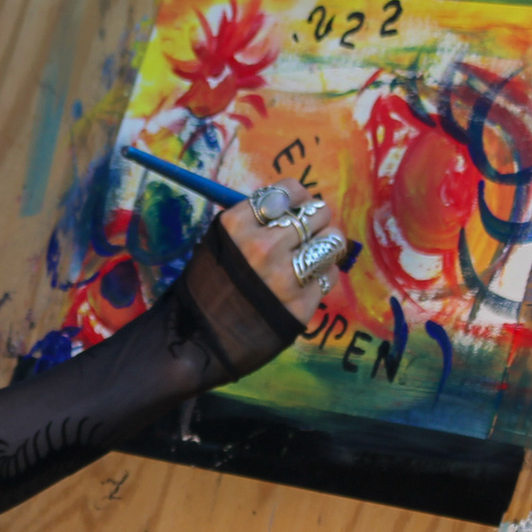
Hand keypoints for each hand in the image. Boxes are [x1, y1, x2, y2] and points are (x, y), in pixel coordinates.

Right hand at [217, 183, 340, 328]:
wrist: (200, 342)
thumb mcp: (218, 242)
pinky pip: (329, 275)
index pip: (288, 190)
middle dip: (316, 220)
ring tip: (315, 255)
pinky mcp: (301, 305)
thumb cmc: (209, 288)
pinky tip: (305, 284)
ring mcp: (284, 277)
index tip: (299, 206)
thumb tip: (292, 206)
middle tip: (309, 233)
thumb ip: (253, 222)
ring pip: (332, 241)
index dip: (299, 196)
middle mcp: (263, 247)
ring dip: (327, 245)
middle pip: (317, 213)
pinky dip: (321, 277)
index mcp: (238, 225)